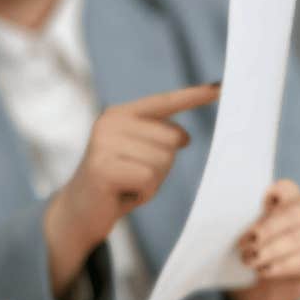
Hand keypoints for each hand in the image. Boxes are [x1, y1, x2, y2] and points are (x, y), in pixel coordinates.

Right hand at [43, 81, 220, 298]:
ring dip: (152, 182)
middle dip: (162, 165)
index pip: (164, 101)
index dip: (193, 95)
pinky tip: (123, 194)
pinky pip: (149, 179)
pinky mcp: (103, 167)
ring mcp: (104, 143)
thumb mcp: (140, 155)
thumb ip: (160, 140)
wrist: (79, 212)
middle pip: (172, 138)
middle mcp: (110, 122)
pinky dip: (143, 193)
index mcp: (120, 114)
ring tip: (127, 185)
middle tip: (134, 175)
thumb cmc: (117, 182)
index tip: (220, 87)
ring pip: (163, 160)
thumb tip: (184, 137)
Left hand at [226, 179, 299, 299]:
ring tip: (248, 260)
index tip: (259, 204)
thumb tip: (218, 220)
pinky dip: (278, 267)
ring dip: (270, 250)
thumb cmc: (249, 252)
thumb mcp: (244, 234)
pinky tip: (262, 271)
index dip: (275, 192)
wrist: (264, 291)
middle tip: (245, 242)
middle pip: (293, 214)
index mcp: (288, 200)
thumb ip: (241, 222)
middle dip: (268, 227)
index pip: (287, 188)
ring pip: (297, 239)